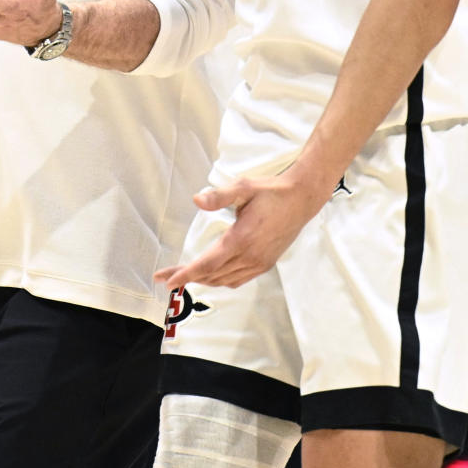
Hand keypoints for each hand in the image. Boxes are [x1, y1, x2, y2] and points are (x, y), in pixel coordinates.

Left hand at [155, 170, 327, 290]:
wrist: (302, 198)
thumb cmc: (271, 191)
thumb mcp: (244, 186)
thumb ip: (219, 195)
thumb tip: (196, 200)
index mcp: (241, 239)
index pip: (208, 264)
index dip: (186, 274)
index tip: (167, 281)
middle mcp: (250, 256)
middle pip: (211, 274)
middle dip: (186, 277)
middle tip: (165, 276)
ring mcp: (259, 262)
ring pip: (224, 280)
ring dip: (203, 280)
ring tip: (185, 276)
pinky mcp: (266, 263)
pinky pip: (238, 279)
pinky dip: (221, 280)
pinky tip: (213, 275)